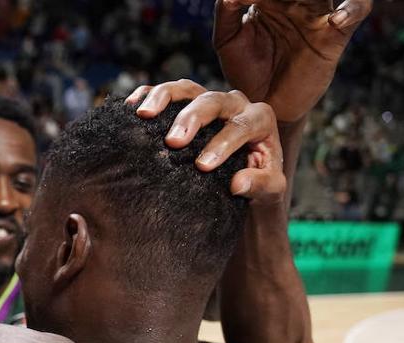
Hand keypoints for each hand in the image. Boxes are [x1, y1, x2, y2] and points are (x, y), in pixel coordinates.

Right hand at [129, 81, 286, 207]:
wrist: (244, 180)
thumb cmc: (258, 184)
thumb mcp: (271, 192)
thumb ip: (262, 185)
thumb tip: (239, 183)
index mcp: (260, 120)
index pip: (242, 126)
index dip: (222, 144)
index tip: (202, 166)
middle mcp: (235, 104)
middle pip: (212, 101)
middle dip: (191, 119)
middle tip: (173, 142)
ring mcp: (209, 100)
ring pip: (187, 88)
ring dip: (164, 97)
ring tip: (144, 115)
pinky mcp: (187, 103)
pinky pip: (167, 91)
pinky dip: (148, 94)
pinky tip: (132, 106)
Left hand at [213, 0, 370, 122]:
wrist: (262, 104)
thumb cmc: (245, 70)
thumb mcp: (228, 40)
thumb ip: (226, 13)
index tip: (239, 1)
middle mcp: (297, 2)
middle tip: (267, 2)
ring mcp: (317, 17)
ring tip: (309, 3)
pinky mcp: (334, 37)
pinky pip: (357, 13)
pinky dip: (353, 9)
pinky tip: (336, 19)